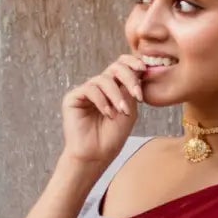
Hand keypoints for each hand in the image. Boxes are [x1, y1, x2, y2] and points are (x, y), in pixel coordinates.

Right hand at [60, 54, 147, 172]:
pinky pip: (90, 89)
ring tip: (121, 112)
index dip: (133, 62)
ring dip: (116, 96)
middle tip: (136, 95)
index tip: (144, 68)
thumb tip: (140, 69)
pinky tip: (108, 114)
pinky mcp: (73, 97)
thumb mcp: (130, 110)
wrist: (96, 155)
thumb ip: (132, 89)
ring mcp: (86, 91)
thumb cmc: (113, 136)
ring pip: (104, 80)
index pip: (122, 65)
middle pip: (115, 67)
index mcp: (114, 87)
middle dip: (128, 78)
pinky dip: (102, 101)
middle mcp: (99, 86)